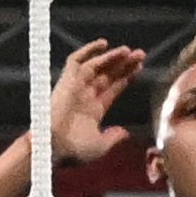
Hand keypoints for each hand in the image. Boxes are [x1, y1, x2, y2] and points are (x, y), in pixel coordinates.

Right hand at [51, 39, 145, 166]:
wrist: (55, 147)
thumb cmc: (74, 151)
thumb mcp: (100, 147)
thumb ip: (113, 138)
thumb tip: (124, 132)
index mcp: (94, 110)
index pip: (113, 88)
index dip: (126, 77)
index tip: (139, 67)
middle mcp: (86, 96)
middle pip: (108, 74)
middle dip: (124, 64)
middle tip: (140, 54)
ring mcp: (76, 87)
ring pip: (97, 66)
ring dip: (112, 57)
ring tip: (129, 51)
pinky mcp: (66, 81)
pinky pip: (76, 60)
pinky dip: (88, 50)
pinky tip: (104, 44)